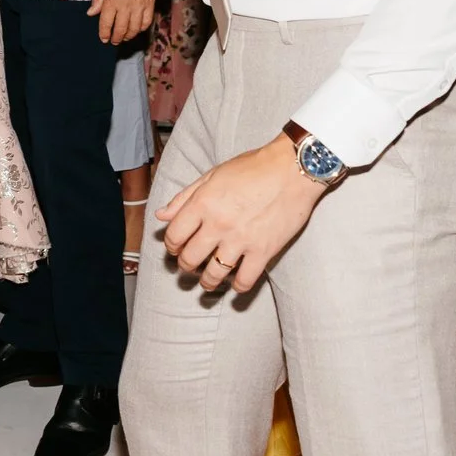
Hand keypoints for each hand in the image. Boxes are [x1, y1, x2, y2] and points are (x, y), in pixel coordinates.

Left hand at [88, 0, 159, 44]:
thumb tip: (91, 13)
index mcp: (111, 1)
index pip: (106, 24)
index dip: (104, 34)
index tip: (103, 39)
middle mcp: (125, 7)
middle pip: (120, 29)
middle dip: (116, 38)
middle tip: (114, 41)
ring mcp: (139, 7)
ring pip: (134, 29)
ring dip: (128, 36)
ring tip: (124, 38)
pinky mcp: (150, 5)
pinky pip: (146, 22)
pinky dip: (141, 28)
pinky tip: (137, 29)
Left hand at [157, 136, 327, 294]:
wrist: (293, 170)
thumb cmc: (253, 168)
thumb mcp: (212, 175)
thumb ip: (184, 197)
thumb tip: (161, 215)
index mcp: (202, 203)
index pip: (174, 235)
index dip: (171, 245)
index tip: (176, 247)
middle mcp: (218, 224)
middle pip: (189, 258)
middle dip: (185, 265)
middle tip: (189, 265)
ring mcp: (241, 240)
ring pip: (213, 274)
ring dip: (207, 282)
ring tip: (207, 281)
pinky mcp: (264, 251)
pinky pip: (245, 280)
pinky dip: (238, 287)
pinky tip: (235, 283)